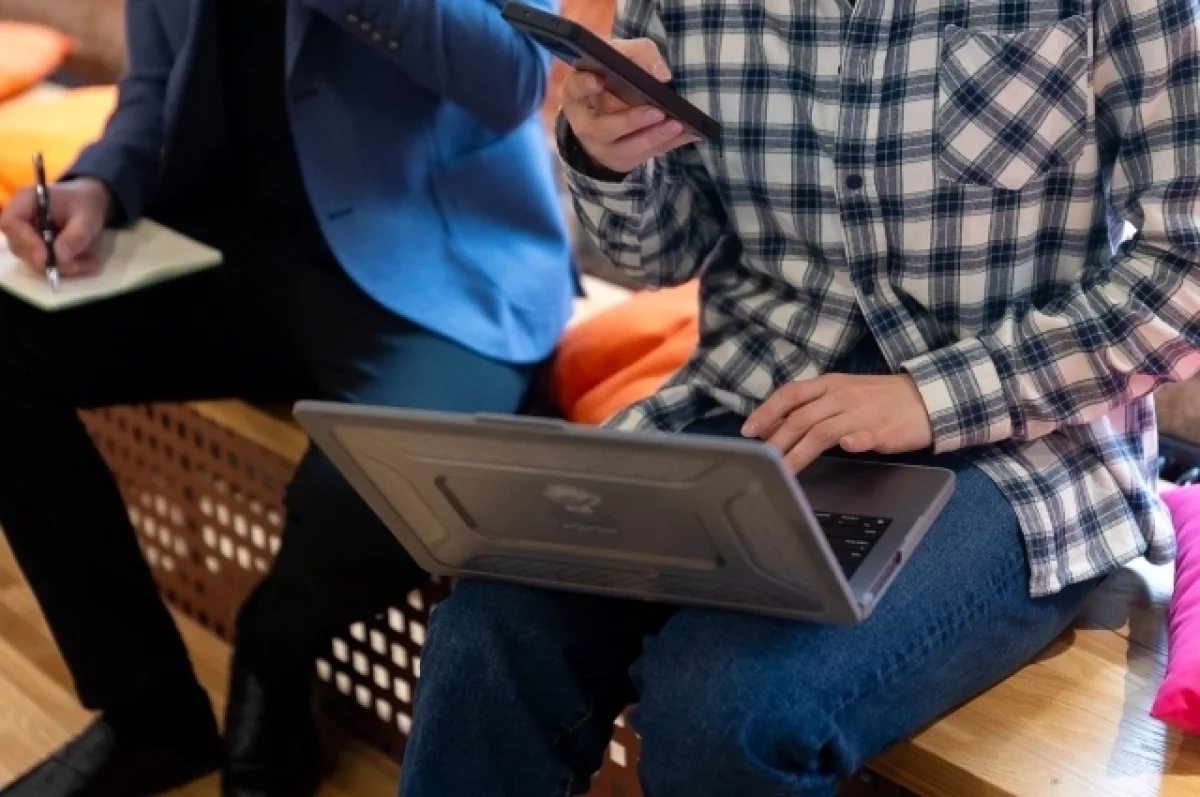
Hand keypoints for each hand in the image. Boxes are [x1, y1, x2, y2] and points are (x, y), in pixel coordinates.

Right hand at [0, 177, 109, 277]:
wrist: (87, 202)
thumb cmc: (84, 203)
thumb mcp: (87, 218)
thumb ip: (75, 236)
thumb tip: (59, 258)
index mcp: (26, 200)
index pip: (11, 223)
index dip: (26, 241)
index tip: (47, 257)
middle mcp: (18, 218)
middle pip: (20, 246)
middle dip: (50, 261)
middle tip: (78, 265)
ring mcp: (24, 234)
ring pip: (34, 259)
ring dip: (63, 267)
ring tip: (92, 263)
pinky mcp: (34, 247)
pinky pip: (45, 263)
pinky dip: (66, 267)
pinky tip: (88, 263)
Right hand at [560, 38, 697, 174]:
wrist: (609, 115)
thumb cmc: (614, 81)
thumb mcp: (620, 60)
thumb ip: (638, 55)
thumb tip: (661, 74)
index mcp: (577, 96)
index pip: (573, 90)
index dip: (583, 85)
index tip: (598, 80)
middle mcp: (585, 126)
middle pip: (604, 128)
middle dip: (631, 121)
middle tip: (657, 111)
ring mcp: (603, 148)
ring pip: (627, 148)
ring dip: (654, 137)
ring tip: (677, 125)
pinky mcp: (622, 160)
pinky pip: (647, 155)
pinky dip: (669, 144)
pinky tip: (688, 134)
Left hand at [741, 374, 934, 471]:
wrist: (926, 398)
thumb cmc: (877, 399)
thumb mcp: (840, 395)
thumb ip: (808, 408)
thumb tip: (770, 426)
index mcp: (829, 385)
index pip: (790, 394)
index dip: (767, 411)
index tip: (748, 431)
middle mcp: (842, 396)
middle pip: (802, 418)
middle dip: (777, 443)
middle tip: (761, 462)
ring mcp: (863, 413)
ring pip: (825, 431)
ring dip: (801, 452)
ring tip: (784, 471)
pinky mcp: (886, 430)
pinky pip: (868, 434)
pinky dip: (856, 441)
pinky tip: (847, 447)